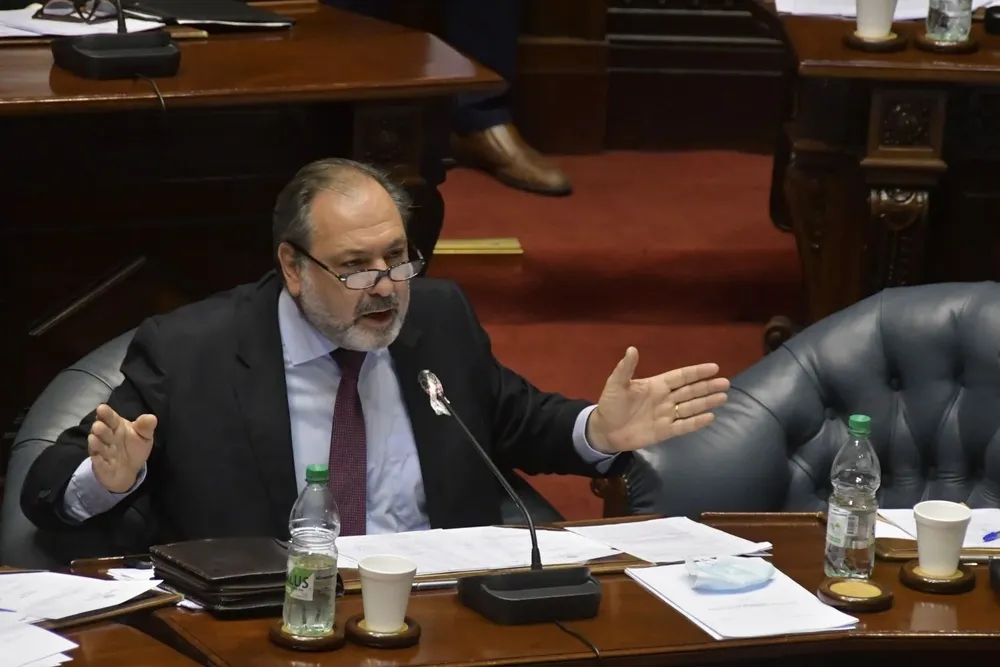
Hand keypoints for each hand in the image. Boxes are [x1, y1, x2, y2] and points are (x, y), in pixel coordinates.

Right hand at [88, 403, 156, 492]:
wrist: (128, 471)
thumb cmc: (134, 448)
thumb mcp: (144, 437)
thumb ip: (145, 427)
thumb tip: (152, 417)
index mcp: (116, 427)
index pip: (111, 418)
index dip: (106, 414)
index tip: (102, 408)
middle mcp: (107, 438)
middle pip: (102, 432)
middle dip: (100, 429)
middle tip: (98, 426)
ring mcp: (102, 452)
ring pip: (97, 446)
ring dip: (96, 443)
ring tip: (94, 438)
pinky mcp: (100, 467)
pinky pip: (98, 464)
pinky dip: (98, 461)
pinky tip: (97, 458)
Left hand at [587, 347, 729, 453]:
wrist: (604, 430)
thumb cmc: (610, 404)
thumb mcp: (616, 384)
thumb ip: (626, 368)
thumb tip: (632, 349)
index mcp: (656, 385)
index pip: (681, 376)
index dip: (696, 372)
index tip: (714, 367)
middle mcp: (665, 399)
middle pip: (691, 391)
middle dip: (708, 387)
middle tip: (726, 383)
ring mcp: (666, 415)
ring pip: (691, 407)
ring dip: (707, 402)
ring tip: (723, 397)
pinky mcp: (664, 431)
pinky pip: (684, 426)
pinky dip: (696, 422)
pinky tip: (710, 417)